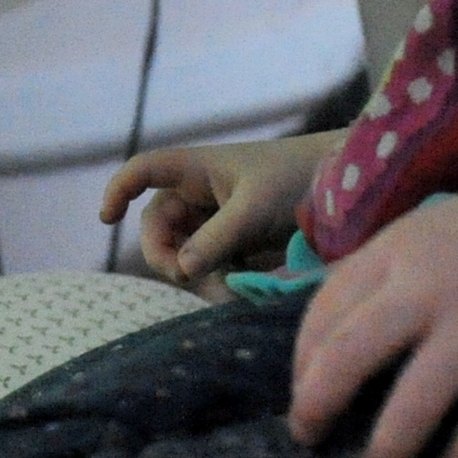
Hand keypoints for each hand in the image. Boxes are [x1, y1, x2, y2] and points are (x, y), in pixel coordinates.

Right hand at [100, 132, 343, 287]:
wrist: (350, 187)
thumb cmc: (299, 181)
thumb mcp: (254, 210)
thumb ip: (216, 240)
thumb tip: (182, 272)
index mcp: (196, 168)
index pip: (143, 171)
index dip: (118, 191)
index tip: (107, 220)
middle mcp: (200, 192)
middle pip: (158, 225)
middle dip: (165, 253)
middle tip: (187, 277)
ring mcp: (218, 218)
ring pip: (183, 250)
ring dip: (193, 272)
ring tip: (225, 288)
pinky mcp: (238, 241)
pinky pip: (209, 263)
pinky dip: (215, 278)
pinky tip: (237, 288)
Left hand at [288, 167, 457, 457]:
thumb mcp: (420, 235)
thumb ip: (379, 279)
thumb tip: (334, 345)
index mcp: (391, 254)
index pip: (322, 313)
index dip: (302, 362)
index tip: (302, 393)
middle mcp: (424, 292)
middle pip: (348, 359)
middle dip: (316, 408)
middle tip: (310, 439)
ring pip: (413, 406)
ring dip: (385, 452)